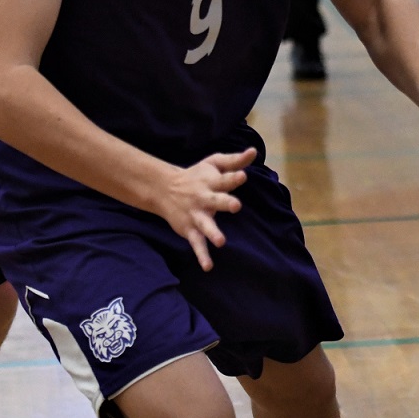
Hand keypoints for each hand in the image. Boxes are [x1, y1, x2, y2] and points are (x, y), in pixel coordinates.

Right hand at [162, 148, 255, 270]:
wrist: (163, 189)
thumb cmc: (197, 175)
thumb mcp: (214, 163)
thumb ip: (235, 160)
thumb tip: (255, 150)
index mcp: (211, 182)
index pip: (225, 179)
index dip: (234, 178)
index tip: (243, 175)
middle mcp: (203, 199)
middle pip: (216, 201)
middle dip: (225, 203)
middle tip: (236, 205)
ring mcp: (196, 215)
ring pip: (205, 225)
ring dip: (213, 233)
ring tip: (221, 241)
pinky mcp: (190, 230)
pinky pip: (197, 244)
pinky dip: (202, 255)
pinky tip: (208, 266)